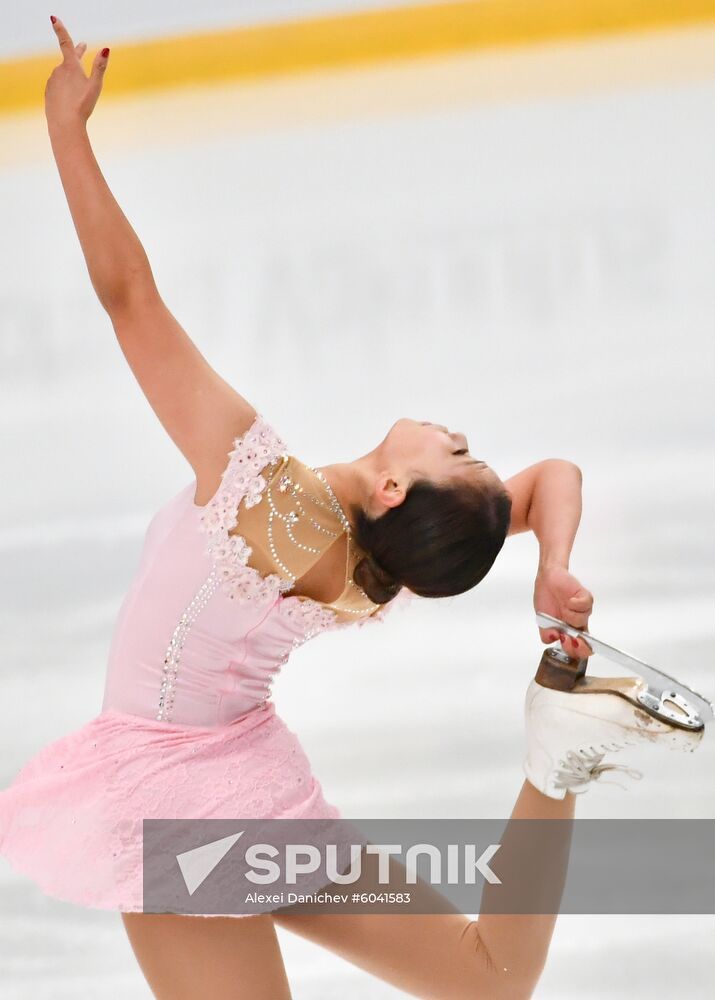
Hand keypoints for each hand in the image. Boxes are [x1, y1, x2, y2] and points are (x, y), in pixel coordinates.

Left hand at [45, 16, 108, 131]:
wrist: (65, 124)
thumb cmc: (82, 105)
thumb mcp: (95, 86)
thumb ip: (100, 67)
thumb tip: (106, 49)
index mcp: (71, 66)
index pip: (65, 42)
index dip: (60, 29)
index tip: (54, 19)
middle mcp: (59, 70)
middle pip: (68, 59)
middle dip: (77, 53)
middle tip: (83, 47)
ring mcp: (52, 81)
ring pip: (63, 74)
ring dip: (70, 73)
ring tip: (78, 80)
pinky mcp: (49, 92)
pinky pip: (58, 86)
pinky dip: (64, 87)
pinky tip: (68, 96)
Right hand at [533, 565, 593, 657]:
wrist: (547, 579)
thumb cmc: (547, 599)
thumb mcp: (542, 621)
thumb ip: (546, 633)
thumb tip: (553, 638)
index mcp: (569, 632)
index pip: (579, 650)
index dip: (576, 652)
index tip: (565, 644)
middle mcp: (578, 624)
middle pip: (588, 642)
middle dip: (579, 643)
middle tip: (567, 637)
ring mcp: (583, 612)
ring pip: (582, 621)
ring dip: (569, 615)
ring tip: (562, 606)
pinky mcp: (586, 598)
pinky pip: (585, 604)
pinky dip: (575, 603)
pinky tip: (568, 600)